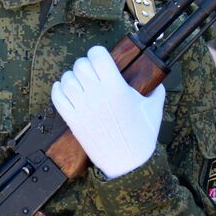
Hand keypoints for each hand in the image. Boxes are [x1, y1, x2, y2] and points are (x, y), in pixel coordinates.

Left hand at [51, 45, 165, 178]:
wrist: (128, 163)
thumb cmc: (142, 136)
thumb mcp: (153, 109)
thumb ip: (156, 91)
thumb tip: (158, 82)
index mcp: (117, 88)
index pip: (98, 56)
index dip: (97, 53)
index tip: (100, 57)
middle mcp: (97, 95)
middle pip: (80, 65)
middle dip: (84, 64)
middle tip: (90, 71)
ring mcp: (82, 108)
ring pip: (67, 80)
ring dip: (71, 77)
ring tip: (78, 81)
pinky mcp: (73, 120)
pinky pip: (57, 98)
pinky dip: (58, 89)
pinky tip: (64, 89)